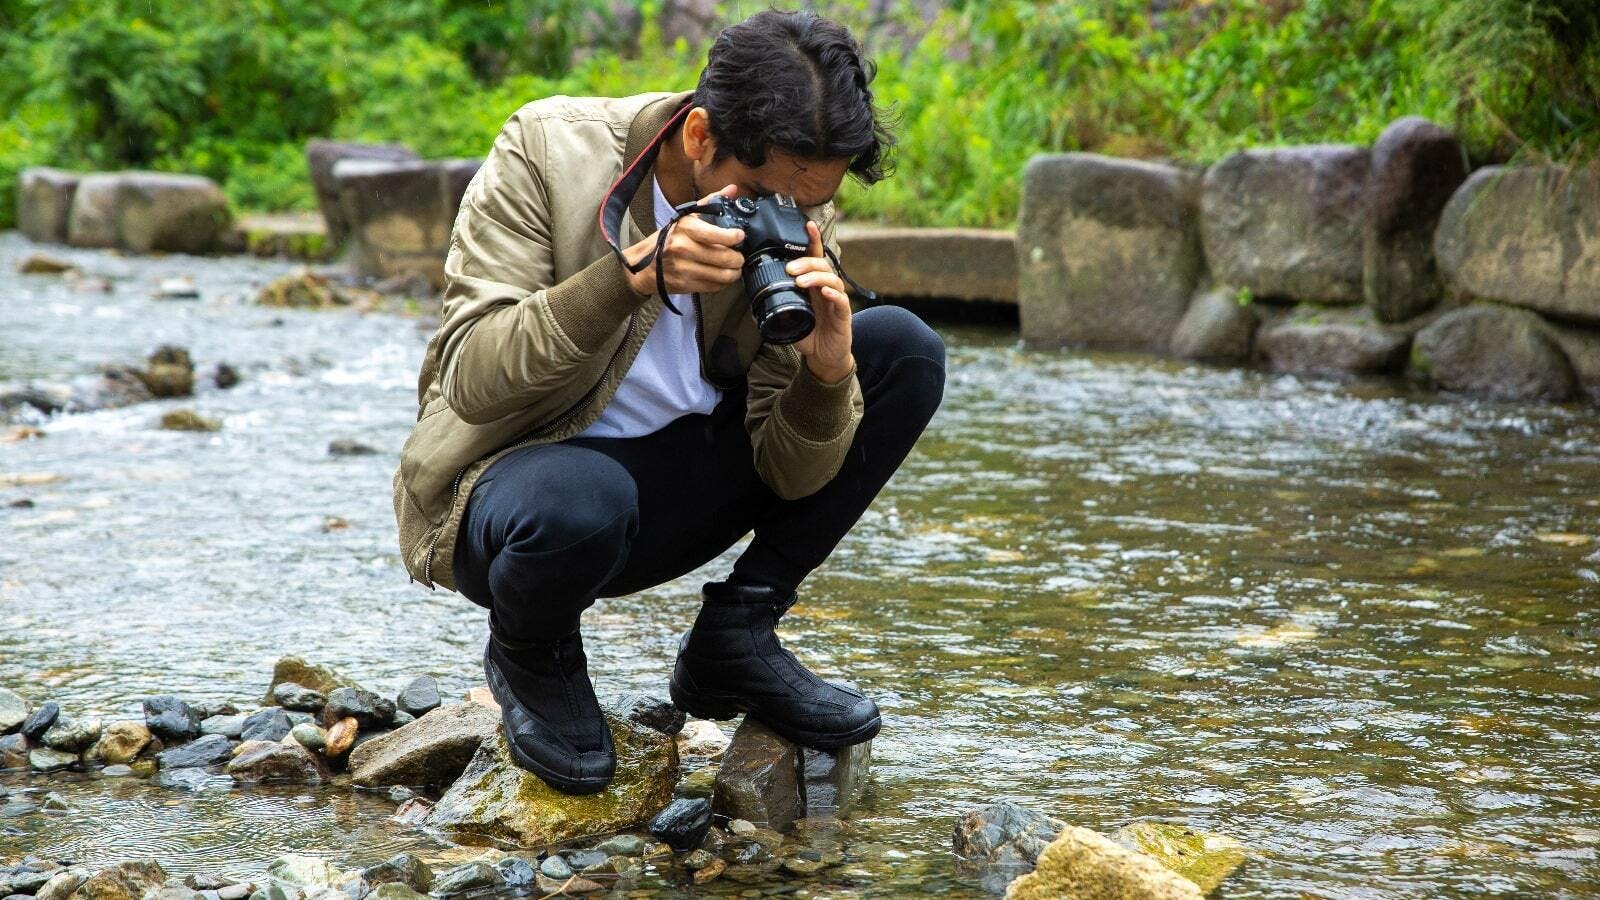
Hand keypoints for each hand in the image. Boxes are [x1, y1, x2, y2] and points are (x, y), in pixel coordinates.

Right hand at [622, 184, 744, 296]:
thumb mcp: (686, 217)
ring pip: (723, 275)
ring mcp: (685, 268)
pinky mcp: (686, 285)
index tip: (740, 236)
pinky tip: (722, 276)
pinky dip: (723, 283)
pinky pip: (714, 286)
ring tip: (734, 267)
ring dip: (734, 272)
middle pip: (724, 258)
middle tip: (739, 256)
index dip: (733, 237)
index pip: (716, 235)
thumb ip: (711, 202)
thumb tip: (732, 189)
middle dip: (738, 258)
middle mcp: (684, 248)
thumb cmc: (667, 239)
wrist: (642, 265)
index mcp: (685, 229)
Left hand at [789, 220, 853, 382]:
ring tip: (800, 282)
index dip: (812, 240)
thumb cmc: (808, 333)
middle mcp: (826, 288)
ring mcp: (836, 300)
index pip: (814, 257)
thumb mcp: (788, 316)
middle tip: (790, 269)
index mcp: (813, 284)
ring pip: (831, 279)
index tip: (807, 224)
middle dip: (806, 262)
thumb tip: (753, 298)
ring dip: (815, 277)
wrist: (824, 356)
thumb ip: (776, 304)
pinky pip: (841, 300)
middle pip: (821, 264)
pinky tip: (825, 293)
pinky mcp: (843, 314)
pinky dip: (833, 294)